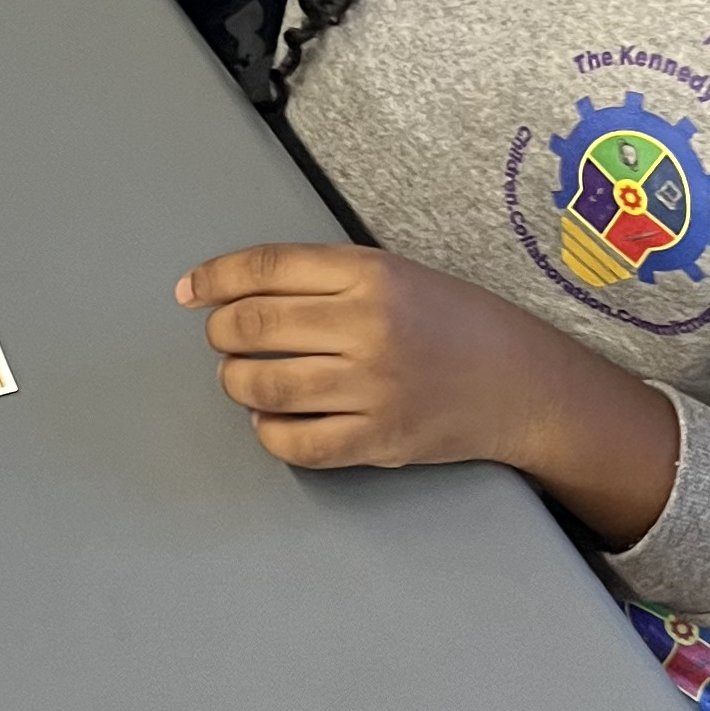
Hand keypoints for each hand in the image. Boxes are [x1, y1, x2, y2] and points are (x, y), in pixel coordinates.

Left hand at [177, 242, 680, 542]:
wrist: (520, 382)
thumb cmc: (450, 323)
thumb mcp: (392, 273)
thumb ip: (319, 277)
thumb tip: (227, 290)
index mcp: (371, 273)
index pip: (265, 268)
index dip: (215, 278)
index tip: (189, 290)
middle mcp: (370, 326)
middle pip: (253, 327)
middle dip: (221, 334)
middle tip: (223, 338)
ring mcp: (374, 387)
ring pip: (262, 386)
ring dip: (237, 381)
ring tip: (246, 376)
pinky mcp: (378, 440)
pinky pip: (294, 442)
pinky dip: (267, 431)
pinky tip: (272, 417)